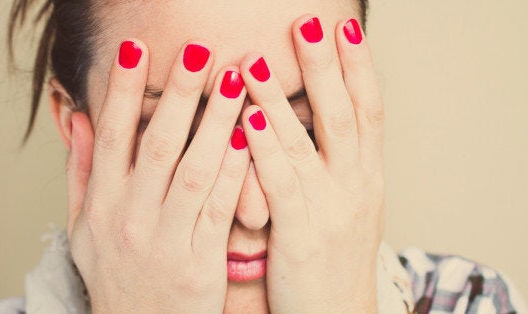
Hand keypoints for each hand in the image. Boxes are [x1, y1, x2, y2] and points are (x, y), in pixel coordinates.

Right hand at [65, 39, 250, 311]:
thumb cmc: (115, 278)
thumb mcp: (82, 230)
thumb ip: (81, 174)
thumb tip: (81, 121)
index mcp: (100, 206)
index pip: (112, 136)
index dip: (122, 91)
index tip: (136, 49)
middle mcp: (130, 219)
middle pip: (157, 145)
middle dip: (179, 94)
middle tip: (200, 52)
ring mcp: (166, 242)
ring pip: (194, 170)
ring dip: (215, 122)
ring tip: (234, 82)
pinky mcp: (200, 264)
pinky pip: (220, 208)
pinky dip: (234, 172)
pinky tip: (246, 138)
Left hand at [237, 16, 383, 312]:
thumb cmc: (334, 259)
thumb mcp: (348, 206)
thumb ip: (336, 164)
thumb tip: (317, 121)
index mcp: (368, 176)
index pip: (369, 110)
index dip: (358, 66)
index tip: (344, 28)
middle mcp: (355, 186)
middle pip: (344, 115)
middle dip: (326, 67)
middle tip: (309, 23)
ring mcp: (330, 210)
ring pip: (306, 144)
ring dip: (282, 100)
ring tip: (258, 62)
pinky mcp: (301, 236)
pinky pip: (282, 186)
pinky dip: (266, 151)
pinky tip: (248, 122)